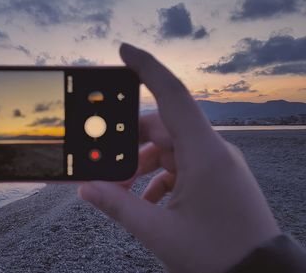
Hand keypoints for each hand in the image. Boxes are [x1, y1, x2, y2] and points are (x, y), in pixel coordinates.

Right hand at [79, 44, 280, 272]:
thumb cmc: (218, 255)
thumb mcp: (159, 232)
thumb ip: (118, 207)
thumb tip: (87, 188)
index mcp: (204, 153)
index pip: (172, 95)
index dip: (147, 68)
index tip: (123, 52)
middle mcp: (213, 151)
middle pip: (162, 127)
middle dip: (128, 142)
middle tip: (104, 160)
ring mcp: (216, 165)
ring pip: (170, 149)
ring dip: (141, 165)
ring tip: (119, 191)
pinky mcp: (216, 180)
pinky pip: (181, 168)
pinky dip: (159, 179)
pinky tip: (144, 202)